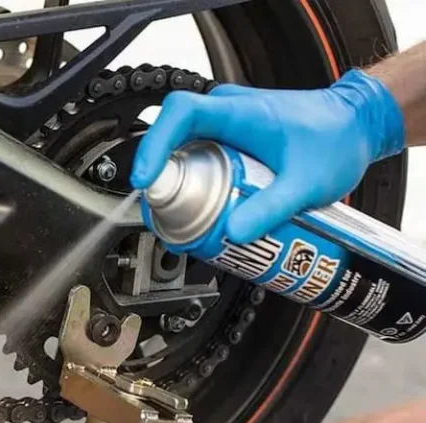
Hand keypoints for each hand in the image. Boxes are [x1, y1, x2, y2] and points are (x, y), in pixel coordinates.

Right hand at [130, 69, 405, 243]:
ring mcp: (225, 123)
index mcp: (241, 111)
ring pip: (182, 148)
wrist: (356, 125)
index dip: (155, 145)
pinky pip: (197, 155)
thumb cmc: (336, 140)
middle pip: (171, 136)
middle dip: (159, 175)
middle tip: (161, 212)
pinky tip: (200, 207)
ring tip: (179, 216)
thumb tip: (235, 233)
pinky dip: (191, 180)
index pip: (180, 114)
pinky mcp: (228, 137)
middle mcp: (227, 111)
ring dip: (174, 181)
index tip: (145, 179)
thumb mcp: (306, 183)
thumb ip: (271, 209)